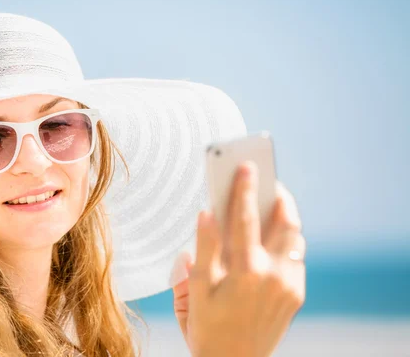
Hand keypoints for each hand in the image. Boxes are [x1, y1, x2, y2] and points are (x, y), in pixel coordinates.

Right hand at [171, 162, 305, 356]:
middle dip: (278, 195)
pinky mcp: (297, 295)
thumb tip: (207, 213)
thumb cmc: (207, 327)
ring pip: (296, 237)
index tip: (246, 166)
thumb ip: (204, 248)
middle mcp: (274, 275)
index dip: (244, 189)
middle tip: (268, 180)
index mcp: (245, 271)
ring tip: (272, 202)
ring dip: (286, 216)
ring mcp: (290, 285)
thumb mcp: (196, 289)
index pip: (246, 218)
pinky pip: (296, 256)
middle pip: (285, 221)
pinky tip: (273, 235)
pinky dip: (287, 239)